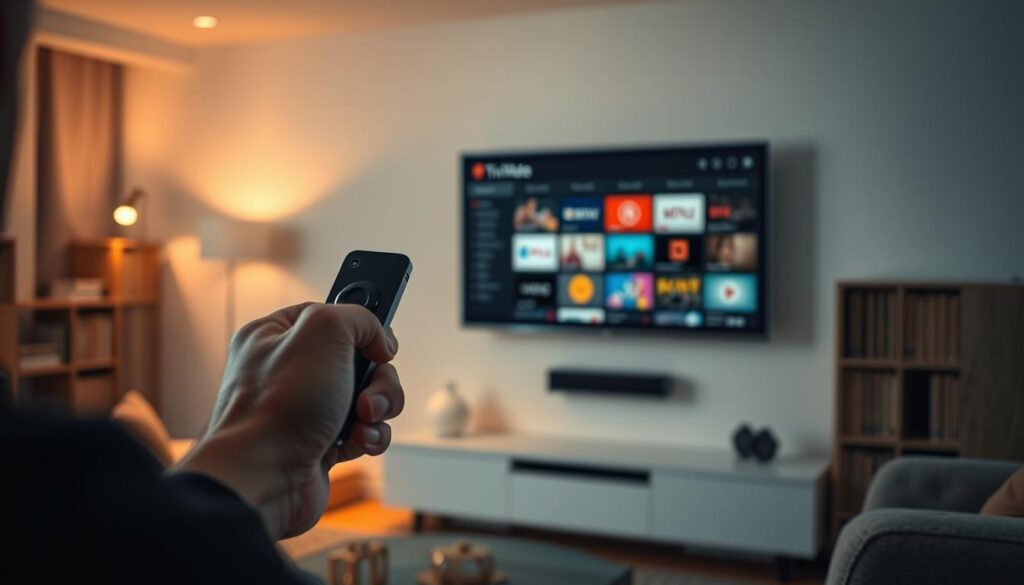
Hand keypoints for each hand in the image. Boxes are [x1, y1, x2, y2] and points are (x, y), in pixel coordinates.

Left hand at [174, 302, 404, 538]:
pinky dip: (369, 436)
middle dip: (377, 378)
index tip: (378, 344)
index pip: (330, 314)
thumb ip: (359, 317)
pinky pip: (362, 431)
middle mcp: (287, 370)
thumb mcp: (324, 330)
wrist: (264, 479)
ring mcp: (303, 409)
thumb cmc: (278, 407)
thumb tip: (380, 339)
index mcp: (274, 335)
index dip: (361, 329)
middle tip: (368, 393)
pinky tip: (358, 442)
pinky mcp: (319, 443)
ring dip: (378, 408)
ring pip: (366, 396)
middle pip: (359, 359)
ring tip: (363, 420)